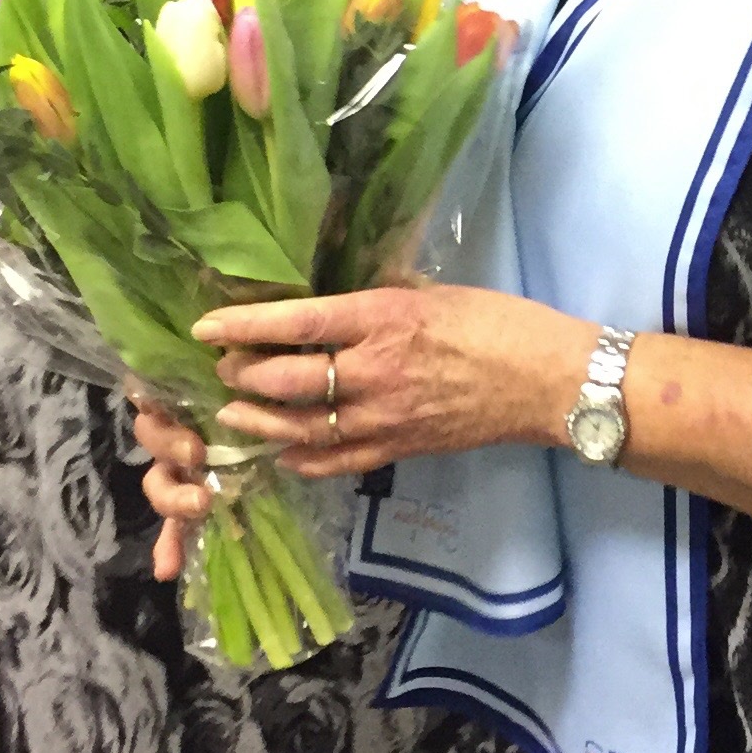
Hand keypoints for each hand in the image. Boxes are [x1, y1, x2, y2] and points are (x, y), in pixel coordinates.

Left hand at [133, 284, 590, 579]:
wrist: (545, 381)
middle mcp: (375, 371)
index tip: (205, 326)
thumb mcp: (433, 291)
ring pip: (300, 428)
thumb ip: (381, 296)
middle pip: (287, 381)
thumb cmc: (498, 322)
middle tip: (222, 368)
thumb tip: (338, 295)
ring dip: (257, 423)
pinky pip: (335, 461)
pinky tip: (281, 452)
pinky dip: (300, 459)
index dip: (244, 325)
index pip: (298, 323)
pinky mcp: (398, 449)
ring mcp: (385, 418)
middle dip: (243, 376)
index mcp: (384, 319)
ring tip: (232, 414)